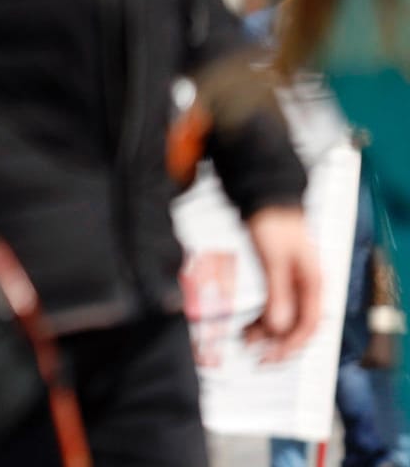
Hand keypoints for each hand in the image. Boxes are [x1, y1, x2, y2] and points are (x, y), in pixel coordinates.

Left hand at [244, 205, 321, 361]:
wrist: (266, 199)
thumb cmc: (274, 223)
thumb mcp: (273, 260)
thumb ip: (278, 293)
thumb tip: (278, 327)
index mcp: (314, 284)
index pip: (308, 326)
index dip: (290, 345)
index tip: (271, 358)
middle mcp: (308, 288)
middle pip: (298, 327)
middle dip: (278, 345)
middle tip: (257, 359)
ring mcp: (295, 285)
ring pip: (284, 319)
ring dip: (266, 333)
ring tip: (244, 342)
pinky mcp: (280, 281)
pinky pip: (274, 307)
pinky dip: (261, 319)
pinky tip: (246, 328)